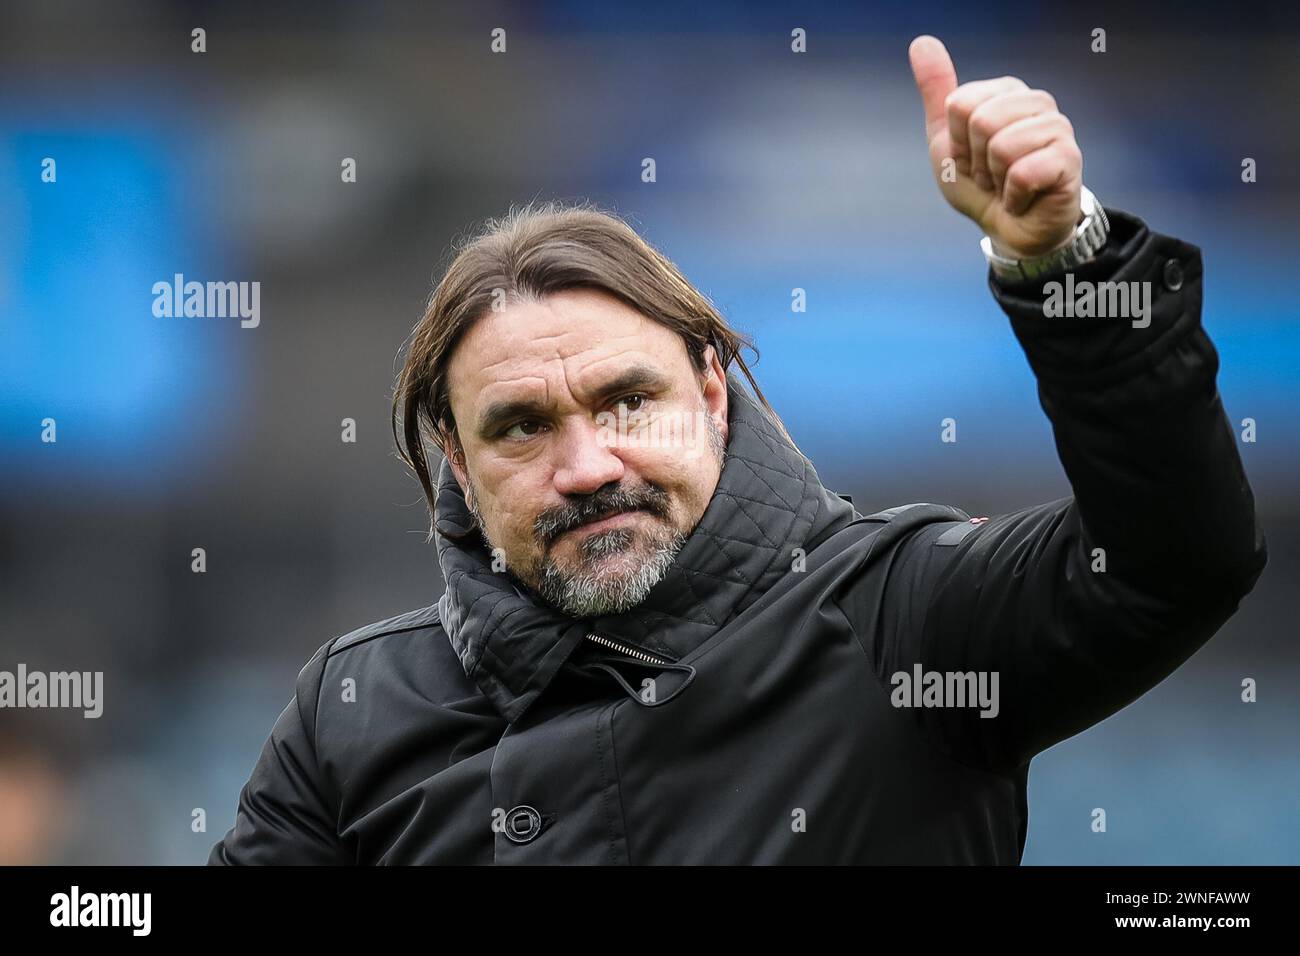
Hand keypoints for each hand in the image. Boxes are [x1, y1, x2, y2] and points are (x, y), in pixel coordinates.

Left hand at [908, 35, 1082, 258]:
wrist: (1009, 230)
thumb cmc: (981, 185)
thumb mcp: (947, 141)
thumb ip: (937, 92)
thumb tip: (921, 42)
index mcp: (1006, 91)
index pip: (960, 104)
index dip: (958, 142)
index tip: (972, 158)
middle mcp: (1036, 101)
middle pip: (980, 121)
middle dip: (976, 162)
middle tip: (991, 176)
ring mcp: (1057, 127)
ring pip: (1001, 147)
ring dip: (995, 180)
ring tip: (1007, 186)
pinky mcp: (1069, 158)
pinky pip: (1022, 173)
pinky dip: (1013, 197)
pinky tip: (1023, 198)